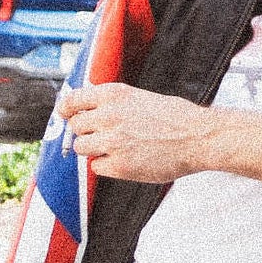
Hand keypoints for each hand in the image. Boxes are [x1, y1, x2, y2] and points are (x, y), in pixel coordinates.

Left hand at [58, 81, 216, 182]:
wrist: (197, 137)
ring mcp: (112, 142)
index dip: (65, 109)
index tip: (64, 114)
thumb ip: (113, 103)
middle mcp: (108, 117)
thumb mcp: (140, 97)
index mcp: (113, 95)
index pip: (72, 100)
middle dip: (84, 131)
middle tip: (99, 135)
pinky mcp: (119, 165)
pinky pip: (96, 167)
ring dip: (92, 149)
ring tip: (114, 148)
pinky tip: (124, 159)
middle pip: (75, 126)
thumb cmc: (175, 117)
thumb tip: (90, 110)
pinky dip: (106, 165)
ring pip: (81, 147)